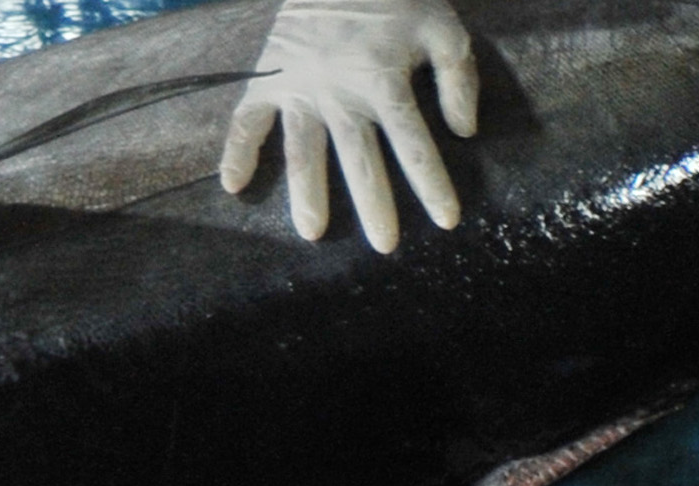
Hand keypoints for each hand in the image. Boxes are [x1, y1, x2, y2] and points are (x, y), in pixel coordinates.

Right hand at [219, 0, 481, 251]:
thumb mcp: (442, 27)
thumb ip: (458, 78)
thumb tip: (465, 133)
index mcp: (383, 79)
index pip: (413, 143)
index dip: (431, 183)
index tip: (447, 220)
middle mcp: (339, 90)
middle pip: (358, 157)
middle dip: (373, 203)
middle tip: (385, 245)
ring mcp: (299, 85)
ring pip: (302, 147)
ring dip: (307, 191)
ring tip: (312, 232)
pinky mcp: (269, 76)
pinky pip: (247, 117)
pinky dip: (237, 150)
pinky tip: (234, 186)